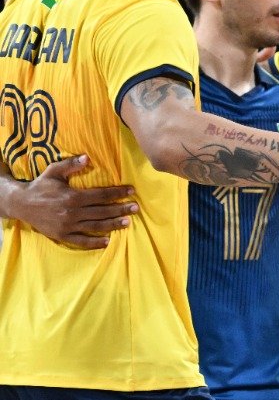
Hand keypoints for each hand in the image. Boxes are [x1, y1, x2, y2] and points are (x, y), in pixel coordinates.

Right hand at [5, 156, 137, 247]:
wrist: (21, 204)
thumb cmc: (40, 186)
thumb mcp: (54, 171)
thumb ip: (71, 164)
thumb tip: (87, 157)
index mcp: (73, 196)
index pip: (101, 195)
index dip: (117, 193)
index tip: (131, 191)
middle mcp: (72, 212)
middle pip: (102, 211)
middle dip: (120, 209)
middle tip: (136, 208)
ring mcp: (67, 226)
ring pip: (95, 226)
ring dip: (113, 224)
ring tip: (128, 222)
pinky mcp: (62, 235)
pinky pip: (81, 241)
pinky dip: (95, 242)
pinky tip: (108, 241)